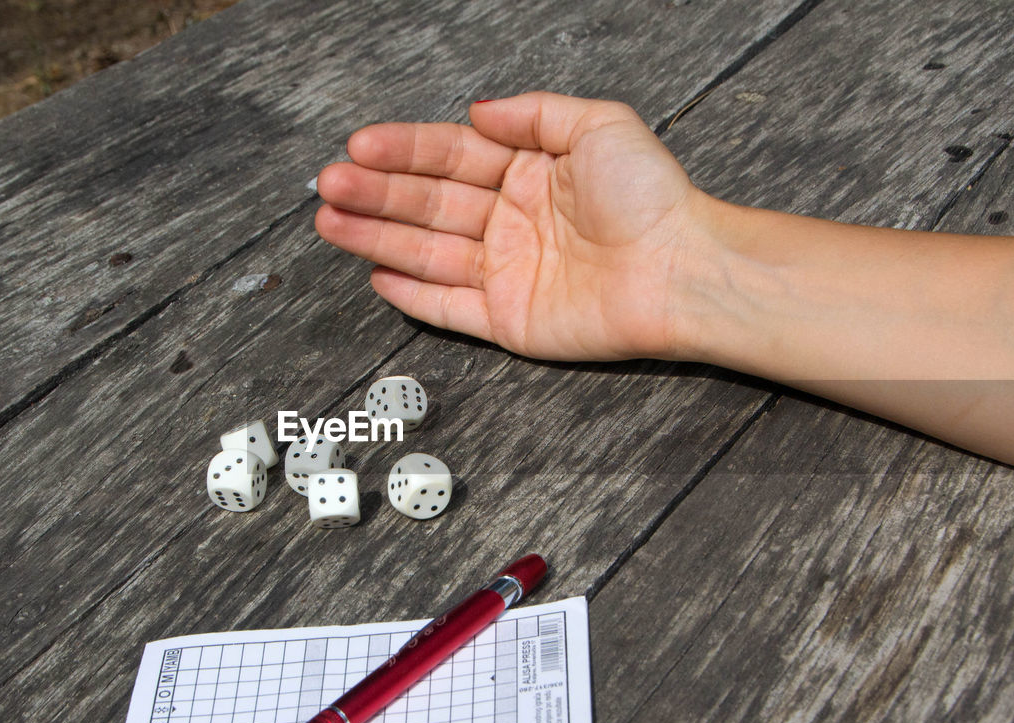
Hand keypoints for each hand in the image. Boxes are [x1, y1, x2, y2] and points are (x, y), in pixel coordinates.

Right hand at [314, 92, 705, 360]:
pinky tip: (377, 274)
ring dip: (378, 237)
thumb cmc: (653, 197)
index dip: (404, 151)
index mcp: (529, 173)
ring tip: (332, 222)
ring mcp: (508, 272)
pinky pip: (450, 308)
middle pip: (430, 204)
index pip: (452, 157)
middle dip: (377, 193)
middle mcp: (512, 222)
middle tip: (331, 185)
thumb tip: (476, 111)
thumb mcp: (599, 125)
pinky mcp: (510, 320)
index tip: (361, 145)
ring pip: (429, 253)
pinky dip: (413, 295)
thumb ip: (532, 113)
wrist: (682, 270)